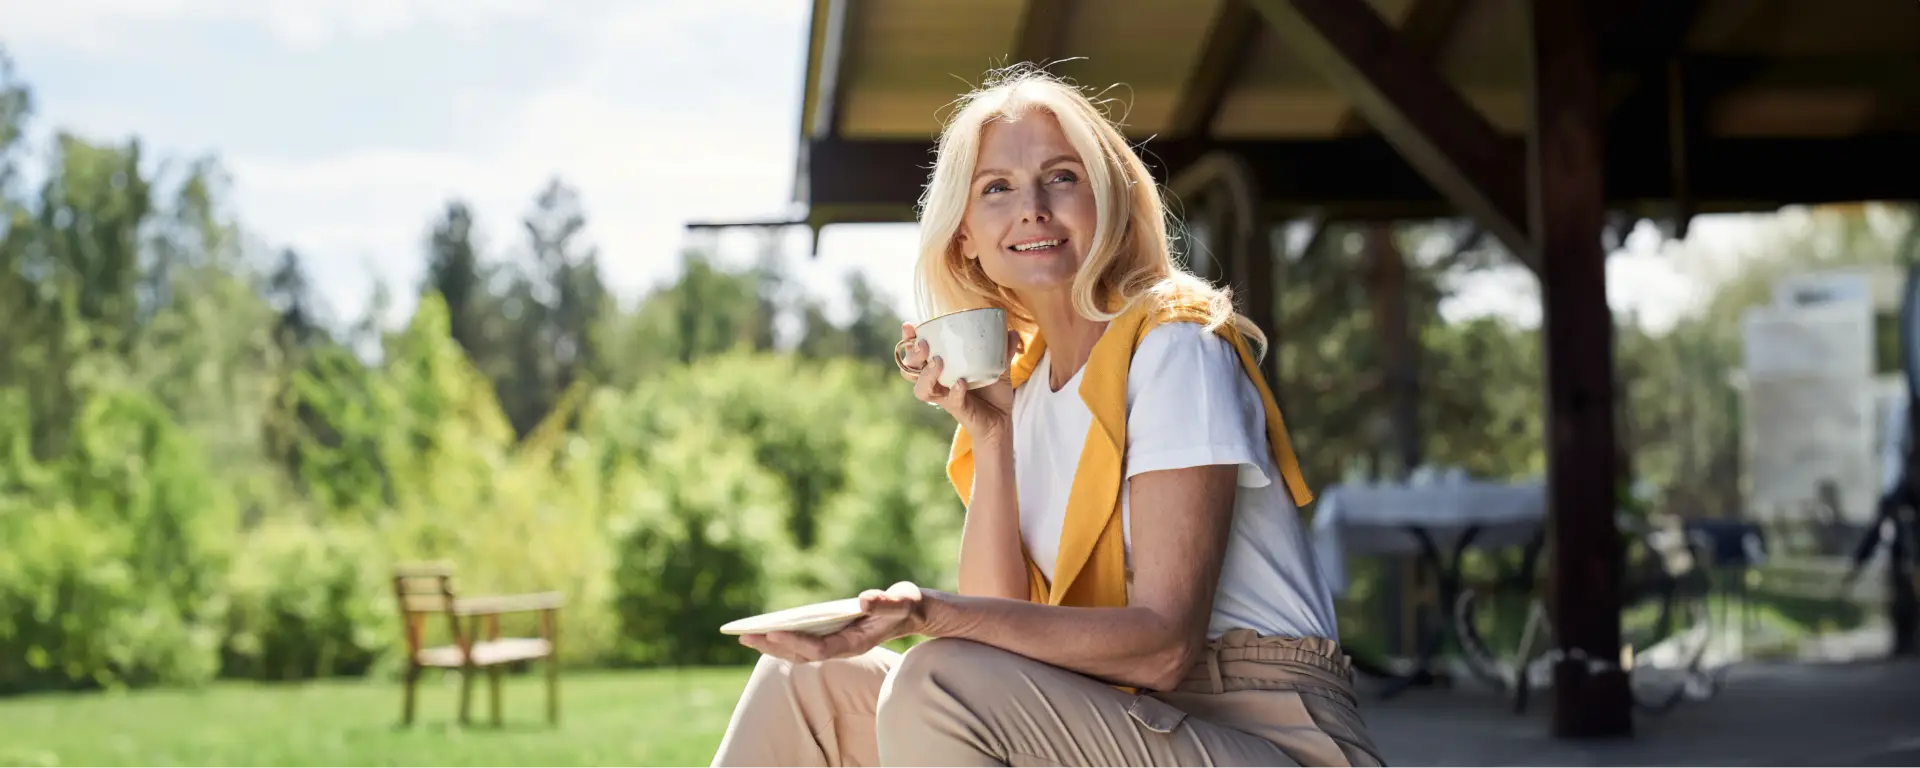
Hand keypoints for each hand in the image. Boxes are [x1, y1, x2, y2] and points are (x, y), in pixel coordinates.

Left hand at [739, 582, 925, 662]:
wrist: (913, 613)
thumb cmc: (906, 604)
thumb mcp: (902, 600)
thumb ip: (886, 602)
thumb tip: (864, 599)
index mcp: (855, 643)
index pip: (819, 649)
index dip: (794, 642)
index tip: (771, 632)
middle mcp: (843, 648)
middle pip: (802, 656)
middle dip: (773, 647)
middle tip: (744, 637)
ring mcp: (837, 646)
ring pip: (799, 654)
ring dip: (773, 646)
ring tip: (747, 637)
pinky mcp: (834, 639)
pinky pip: (803, 645)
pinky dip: (784, 640)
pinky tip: (767, 632)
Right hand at [899, 322, 1020, 442]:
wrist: (1001, 421)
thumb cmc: (992, 392)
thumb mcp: (998, 366)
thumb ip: (1003, 350)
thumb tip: (1011, 331)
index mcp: (941, 368)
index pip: (916, 354)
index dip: (909, 341)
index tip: (909, 326)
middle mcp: (938, 383)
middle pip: (911, 370)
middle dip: (913, 355)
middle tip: (924, 344)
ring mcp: (946, 398)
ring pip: (922, 390)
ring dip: (926, 375)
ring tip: (937, 362)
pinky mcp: (958, 410)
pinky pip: (952, 401)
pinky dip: (955, 392)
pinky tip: (960, 383)